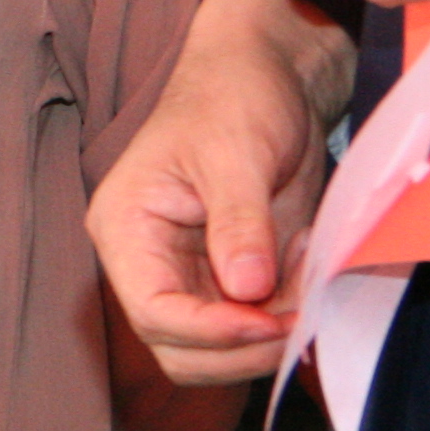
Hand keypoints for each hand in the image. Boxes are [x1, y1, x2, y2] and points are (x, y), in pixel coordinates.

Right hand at [87, 0, 354, 384]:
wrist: (267, 80)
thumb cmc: (232, 99)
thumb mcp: (235, 155)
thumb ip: (238, 224)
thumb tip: (247, 291)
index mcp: (125, 230)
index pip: (152, 311)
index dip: (210, 330)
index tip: (270, 320)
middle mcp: (149, 263)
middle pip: (177, 348)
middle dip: (240, 347)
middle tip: (299, 318)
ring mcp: (190, 274)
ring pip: (216, 350)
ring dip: (267, 336)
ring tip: (304, 281)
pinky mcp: (230, 277)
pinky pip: (254, 325)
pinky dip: (287, 314)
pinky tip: (304, 265)